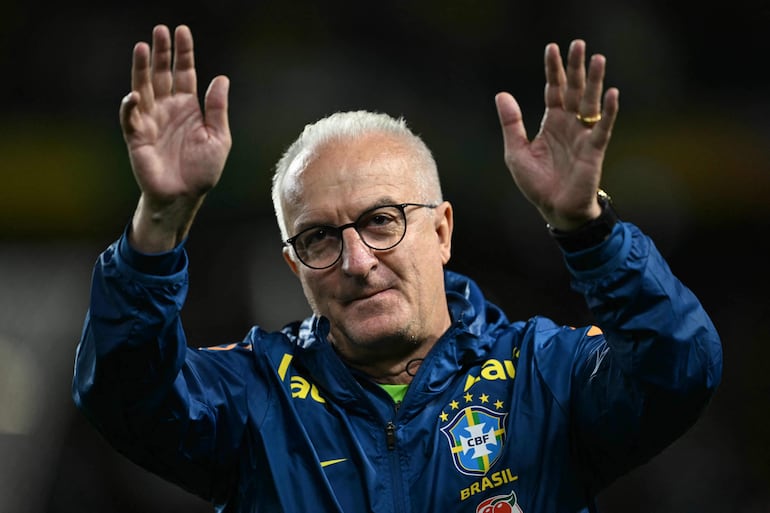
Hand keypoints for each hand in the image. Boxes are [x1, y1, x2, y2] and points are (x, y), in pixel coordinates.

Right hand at [120, 25, 230, 250]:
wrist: (184, 196)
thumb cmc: (202, 170)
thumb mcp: (218, 138)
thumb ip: (217, 109)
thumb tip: (221, 78)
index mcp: (188, 107)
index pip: (184, 73)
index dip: (183, 53)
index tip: (182, 31)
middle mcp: (167, 109)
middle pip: (162, 74)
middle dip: (161, 52)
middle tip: (159, 30)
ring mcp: (150, 120)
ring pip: (143, 88)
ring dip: (141, 69)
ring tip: (141, 47)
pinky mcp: (137, 136)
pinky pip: (130, 118)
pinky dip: (131, 106)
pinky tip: (135, 94)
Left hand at [495, 39, 618, 230]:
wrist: (555, 210)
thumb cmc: (537, 183)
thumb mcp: (516, 152)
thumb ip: (512, 124)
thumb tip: (502, 94)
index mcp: (552, 122)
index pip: (554, 89)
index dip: (553, 70)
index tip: (552, 48)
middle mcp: (570, 124)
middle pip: (574, 90)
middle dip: (576, 67)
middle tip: (578, 43)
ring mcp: (583, 135)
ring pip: (590, 103)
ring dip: (594, 81)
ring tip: (597, 59)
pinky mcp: (594, 150)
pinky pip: (603, 127)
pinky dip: (609, 111)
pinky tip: (612, 94)